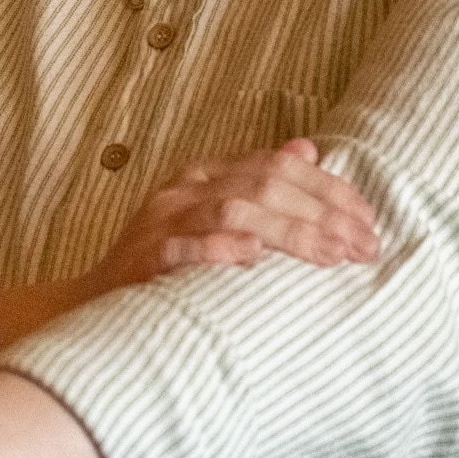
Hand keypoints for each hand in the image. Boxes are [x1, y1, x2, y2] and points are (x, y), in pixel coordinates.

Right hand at [80, 137, 377, 300]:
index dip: (329, 190)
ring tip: (333, 257)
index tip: (367, 221)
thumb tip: (308, 150)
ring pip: (236, 209)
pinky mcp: (143, 259)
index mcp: (205, 175)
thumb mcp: (212, 216)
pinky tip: (253, 257)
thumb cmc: (163, 268)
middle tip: (365, 246)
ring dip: (292, 232)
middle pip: (266, 184)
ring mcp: (162, 220)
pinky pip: (184, 246)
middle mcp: (185, 189)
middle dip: (324, 214)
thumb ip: (257, 183)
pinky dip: (220, 248)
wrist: (92, 308)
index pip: (278, 165)